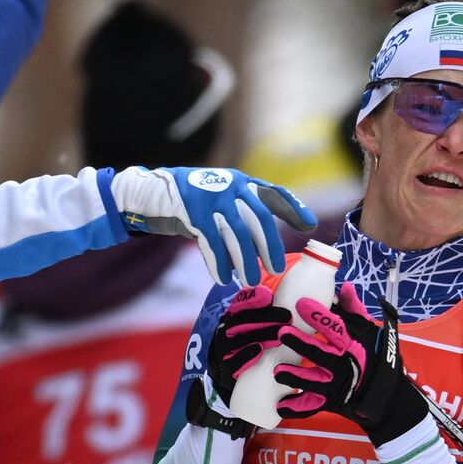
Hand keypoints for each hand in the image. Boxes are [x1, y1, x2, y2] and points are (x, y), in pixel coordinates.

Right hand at [110, 167, 315, 286]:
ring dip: (246, 260)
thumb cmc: (191, 204)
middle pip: (259, 219)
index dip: (293, 209)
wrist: (152, 194)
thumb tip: (266, 244)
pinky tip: (224, 278)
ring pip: (237, 234)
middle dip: (270, 246)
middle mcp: (230, 186)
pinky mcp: (193, 212)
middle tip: (278, 269)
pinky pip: (212, 242)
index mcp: (241, 182)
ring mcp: (211, 197)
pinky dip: (219, 262)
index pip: (273, 194)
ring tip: (252, 281)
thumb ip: (242, 213)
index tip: (310, 226)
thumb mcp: (220, 200)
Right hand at [206, 285, 289, 407]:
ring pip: (237, 339)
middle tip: (288, 317)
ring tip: (278, 336)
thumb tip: (316, 302)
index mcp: (238, 315)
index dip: (252, 297)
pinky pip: (232, 361)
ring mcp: (226, 350)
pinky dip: (244, 355)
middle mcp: (229, 330)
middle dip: (264, 317)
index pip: (241, 302)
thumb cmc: (262, 344)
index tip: (268, 295)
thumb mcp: (268, 327)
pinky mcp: (227, 369)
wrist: (241, 374)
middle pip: (241, 319)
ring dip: (258, 334)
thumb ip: (282, 314)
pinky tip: (258, 351)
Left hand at [273, 283, 427, 445]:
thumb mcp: (368, 332)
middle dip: (301, 344)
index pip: (336, 328)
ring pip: (313, 382)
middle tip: (282, 333)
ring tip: (278, 371)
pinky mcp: (330, 403)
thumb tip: (344, 286)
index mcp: (352, 344)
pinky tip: (280, 404)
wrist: (386, 397)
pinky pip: (311, 407)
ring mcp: (336, 386)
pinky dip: (296, 408)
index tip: (301, 303)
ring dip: (295, 377)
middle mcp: (344, 365)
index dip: (320, 316)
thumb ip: (353, 310)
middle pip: (320, 354)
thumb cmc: (373, 358)